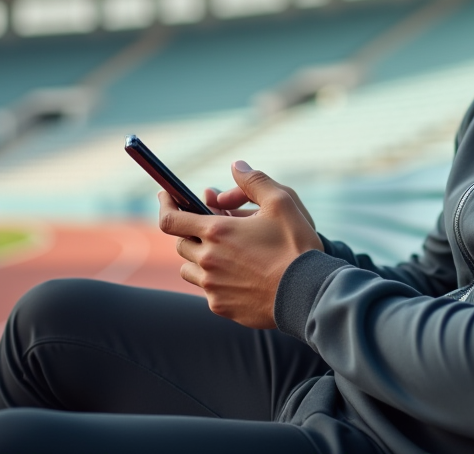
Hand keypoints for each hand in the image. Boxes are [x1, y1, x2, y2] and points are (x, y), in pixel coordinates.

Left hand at [158, 160, 321, 327]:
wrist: (308, 294)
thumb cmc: (296, 246)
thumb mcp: (281, 202)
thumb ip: (254, 181)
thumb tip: (237, 166)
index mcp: (217, 232)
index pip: (171, 219)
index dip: (165, 205)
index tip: (166, 196)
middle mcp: (208, 260)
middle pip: (181, 243)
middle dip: (192, 232)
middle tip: (215, 227)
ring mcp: (213, 286)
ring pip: (189, 269)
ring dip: (199, 257)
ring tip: (224, 253)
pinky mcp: (221, 306)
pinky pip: (207, 290)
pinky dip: (215, 279)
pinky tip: (238, 275)